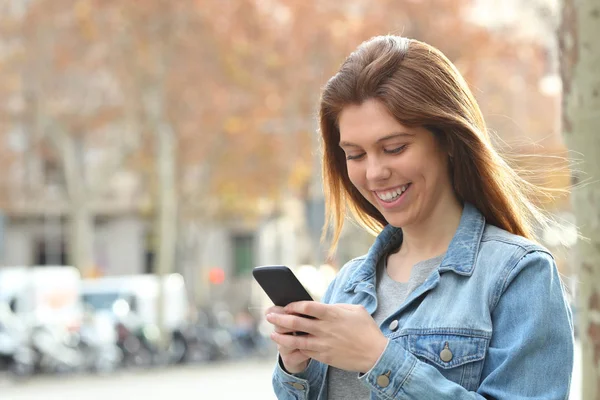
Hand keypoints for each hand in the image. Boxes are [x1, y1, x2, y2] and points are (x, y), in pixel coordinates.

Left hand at [266, 302, 387, 372]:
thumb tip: (325, 307)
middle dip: (279, 318)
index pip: (306, 306)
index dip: (293, 305)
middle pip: (296, 322)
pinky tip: (287, 346)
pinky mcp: (324, 356)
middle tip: (269, 315)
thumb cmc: (367, 329)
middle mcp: (325, 328)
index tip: (286, 305)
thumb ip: (337, 307)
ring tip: (272, 333)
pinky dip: (294, 349)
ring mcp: (323, 343)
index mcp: (332, 313)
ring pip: (296, 340)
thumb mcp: (355, 310)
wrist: (376, 354)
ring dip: (281, 336)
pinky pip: (305, 351)